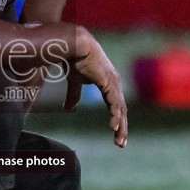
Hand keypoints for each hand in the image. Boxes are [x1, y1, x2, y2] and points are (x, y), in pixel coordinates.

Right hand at [65, 26, 126, 147]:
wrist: (74, 45)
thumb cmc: (75, 60)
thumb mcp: (74, 82)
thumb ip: (74, 95)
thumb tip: (68, 109)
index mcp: (109, 85)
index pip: (116, 107)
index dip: (117, 121)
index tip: (115, 136)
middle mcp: (115, 85)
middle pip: (122, 111)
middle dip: (122, 128)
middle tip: (120, 144)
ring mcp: (113, 83)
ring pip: (121, 109)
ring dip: (120, 126)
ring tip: (119, 140)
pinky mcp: (108, 82)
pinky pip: (114, 103)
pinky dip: (115, 116)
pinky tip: (114, 126)